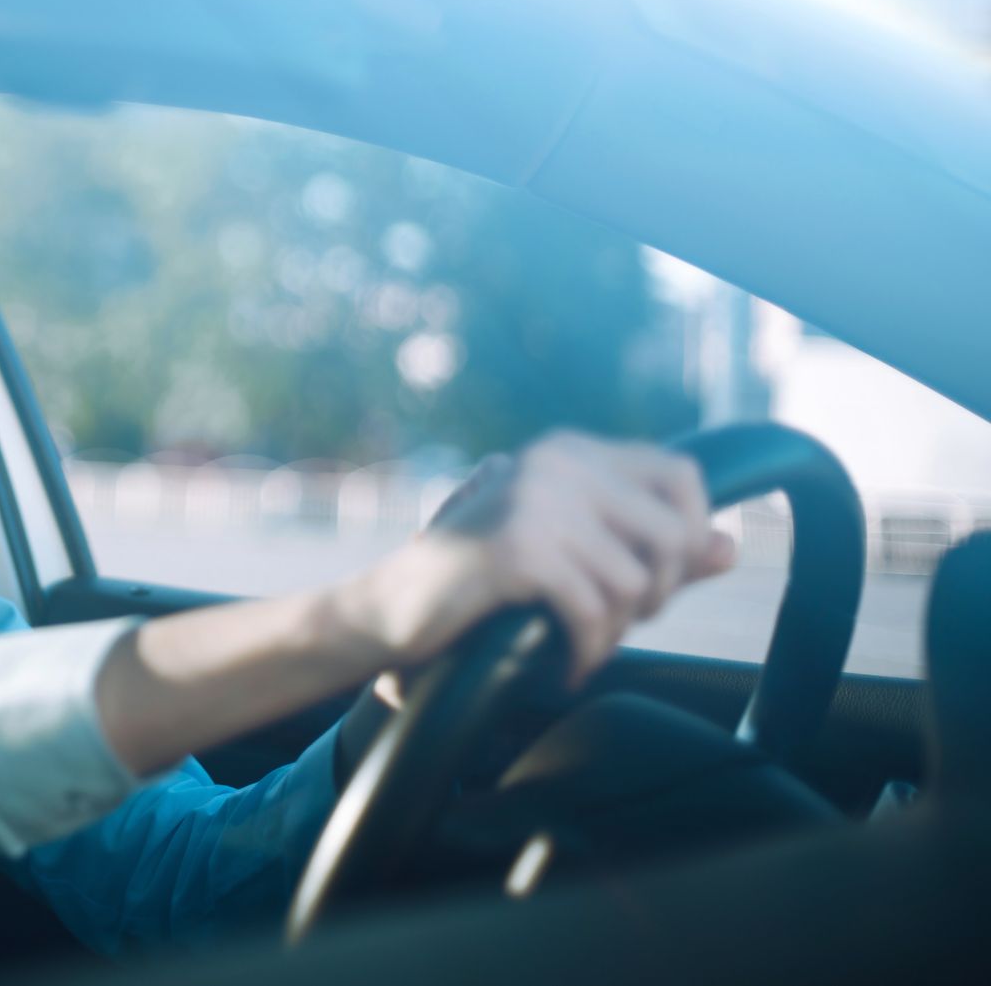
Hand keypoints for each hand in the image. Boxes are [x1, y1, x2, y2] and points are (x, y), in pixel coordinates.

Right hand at [345, 432, 736, 684]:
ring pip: (635, 581)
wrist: (386, 608)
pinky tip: (563, 665)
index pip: (681, 474)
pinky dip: (586, 651)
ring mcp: (537, 502)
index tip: (659, 582)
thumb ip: (648, 550)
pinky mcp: (519, 549)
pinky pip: (594, 610)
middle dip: (658, 595)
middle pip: (672, 532)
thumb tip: (730, 548)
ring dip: (615, 631)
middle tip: (615, 625)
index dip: (691, 534)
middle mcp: (556, 463)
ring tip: (579, 646)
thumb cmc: (477, 584)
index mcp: (569, 451)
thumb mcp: (568, 556)